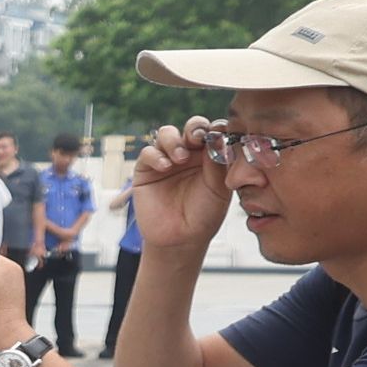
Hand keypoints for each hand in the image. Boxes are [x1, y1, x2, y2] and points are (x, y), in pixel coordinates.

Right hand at [127, 124, 234, 260]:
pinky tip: (165, 167)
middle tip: (197, 138)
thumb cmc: (204, 216)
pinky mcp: (146, 170)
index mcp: (210, 156)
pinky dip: (156, 156)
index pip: (212, 132)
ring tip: (180, 158)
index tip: (219, 132)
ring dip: (174, 141)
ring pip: (167, 134)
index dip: (215, 128)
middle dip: (194, 128)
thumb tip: (218, 135)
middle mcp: (189, 154)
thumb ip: (217, 163)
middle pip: (190, 127)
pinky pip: (148, 153)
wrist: (180, 239)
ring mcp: (167, 160)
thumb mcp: (218, 189)